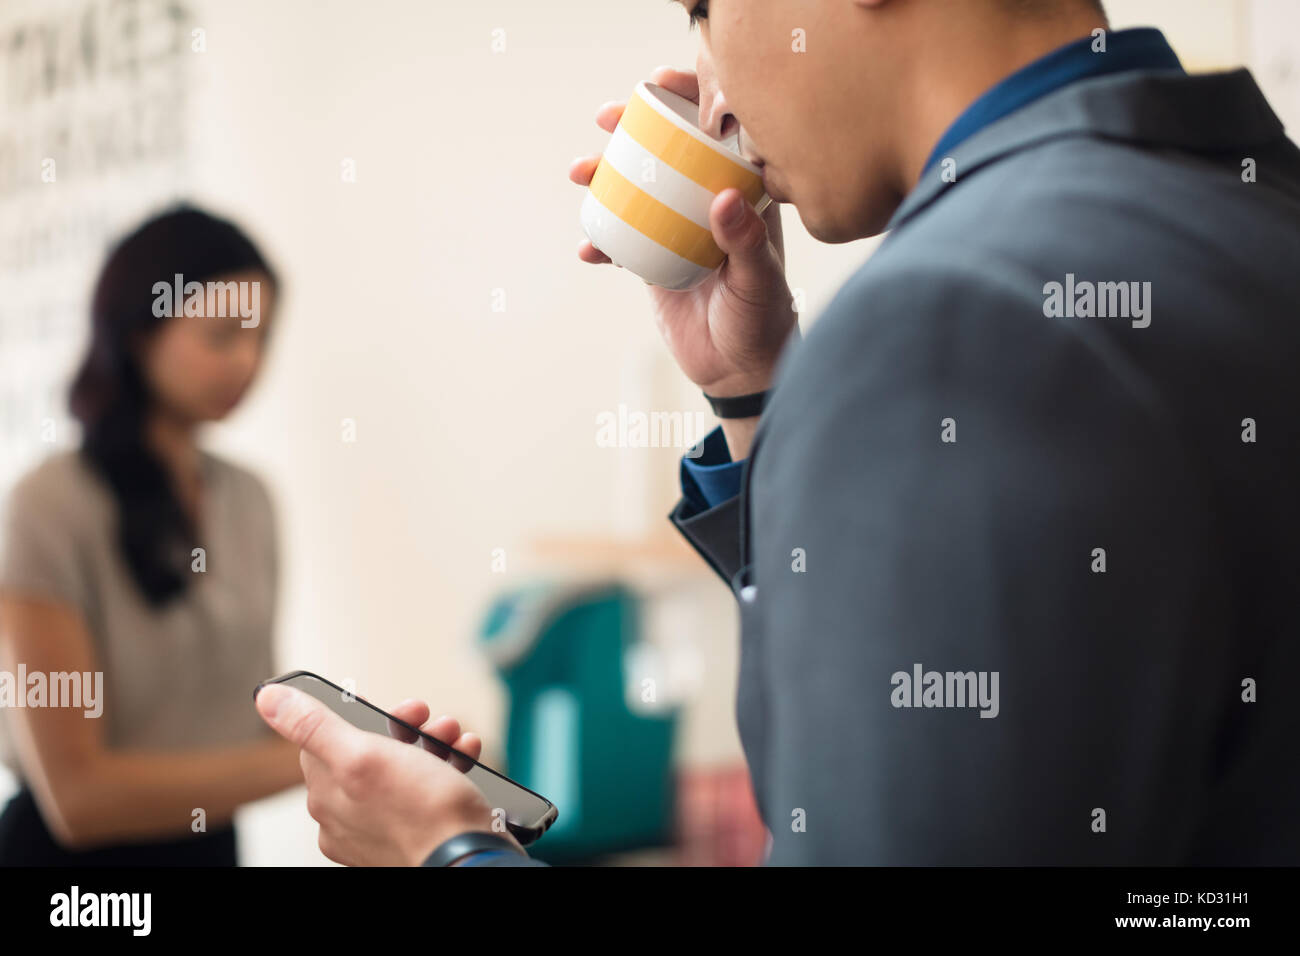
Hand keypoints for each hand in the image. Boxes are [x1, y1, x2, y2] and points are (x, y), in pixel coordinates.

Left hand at [255, 685, 517, 865]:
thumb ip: (313, 726)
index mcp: (328, 795)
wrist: (470, 858)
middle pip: (369, 751)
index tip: (388, 710)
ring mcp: (383, 826)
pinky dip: (447, 766)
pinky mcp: (415, 831)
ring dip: (431, 742)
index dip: (359, 717)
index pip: (325, 741)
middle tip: (426, 719)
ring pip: (402, 767)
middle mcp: (350, 815)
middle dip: (404, 728)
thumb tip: (267, 699)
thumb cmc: (420, 813)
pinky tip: (463, 756)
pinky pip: (426, 789)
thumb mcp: (363, 756)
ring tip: (452, 737)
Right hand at [570, 67, 798, 417]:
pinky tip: (589, 248)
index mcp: (745, 195)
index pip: (720, 130)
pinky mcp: (653, 260)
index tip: (660, 83)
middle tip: (606, 117)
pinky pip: (620, 240)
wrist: (739, 372)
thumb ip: (746, 243)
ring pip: (637, 188)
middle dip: (634, 125)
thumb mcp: (759, 283)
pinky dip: (601, 240)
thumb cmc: (763, 324)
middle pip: (669, 149)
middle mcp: (708, 203)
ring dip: (604, 175)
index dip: (692, 96)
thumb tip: (725, 199)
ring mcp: (678, 230)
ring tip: (580, 174)